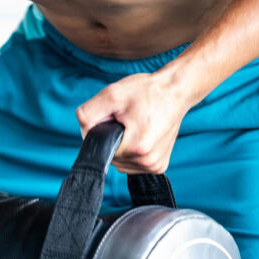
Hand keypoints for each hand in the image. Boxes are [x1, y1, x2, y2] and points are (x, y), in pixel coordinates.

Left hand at [75, 71, 193, 173]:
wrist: (175, 91)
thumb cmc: (147, 92)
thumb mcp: (112, 94)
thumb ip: (89, 113)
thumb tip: (83, 131)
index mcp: (137, 147)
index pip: (101, 150)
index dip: (102, 133)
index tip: (114, 118)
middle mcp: (147, 162)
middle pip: (111, 158)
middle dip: (112, 139)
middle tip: (125, 119)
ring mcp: (154, 166)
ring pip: (121, 163)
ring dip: (122, 147)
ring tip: (134, 127)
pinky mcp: (159, 167)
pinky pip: (133, 164)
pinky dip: (131, 152)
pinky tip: (140, 136)